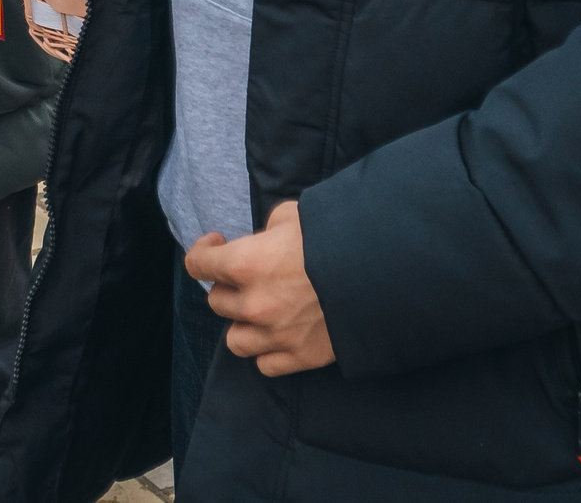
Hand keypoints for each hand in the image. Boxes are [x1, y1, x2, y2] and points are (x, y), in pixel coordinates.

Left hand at [185, 202, 335, 377]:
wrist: (383, 275)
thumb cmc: (335, 237)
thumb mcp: (294, 216)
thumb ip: (269, 229)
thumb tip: (265, 238)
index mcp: (246, 264)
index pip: (198, 264)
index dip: (203, 250)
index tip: (217, 243)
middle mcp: (254, 304)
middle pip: (217, 301)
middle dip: (229, 285)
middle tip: (248, 275)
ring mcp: (276, 336)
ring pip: (235, 340)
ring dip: (243, 323)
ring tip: (260, 310)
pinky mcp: (301, 357)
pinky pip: (264, 364)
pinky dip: (267, 351)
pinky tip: (278, 334)